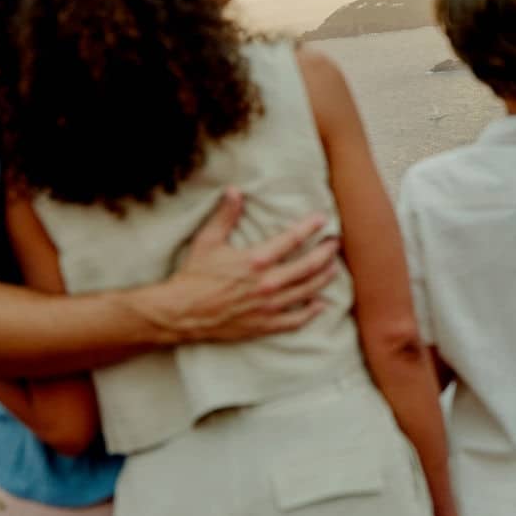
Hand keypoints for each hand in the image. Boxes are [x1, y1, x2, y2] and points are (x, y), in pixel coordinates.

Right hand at [151, 190, 339, 343]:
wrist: (180, 312)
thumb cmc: (194, 275)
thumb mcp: (207, 241)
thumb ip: (225, 215)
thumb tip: (234, 190)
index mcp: (256, 260)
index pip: (293, 239)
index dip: (311, 227)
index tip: (323, 220)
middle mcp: (267, 283)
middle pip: (309, 266)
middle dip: (326, 253)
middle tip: (335, 244)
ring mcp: (268, 306)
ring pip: (307, 291)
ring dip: (324, 278)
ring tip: (334, 269)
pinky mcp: (264, 325)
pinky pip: (295, 320)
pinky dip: (311, 312)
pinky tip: (319, 305)